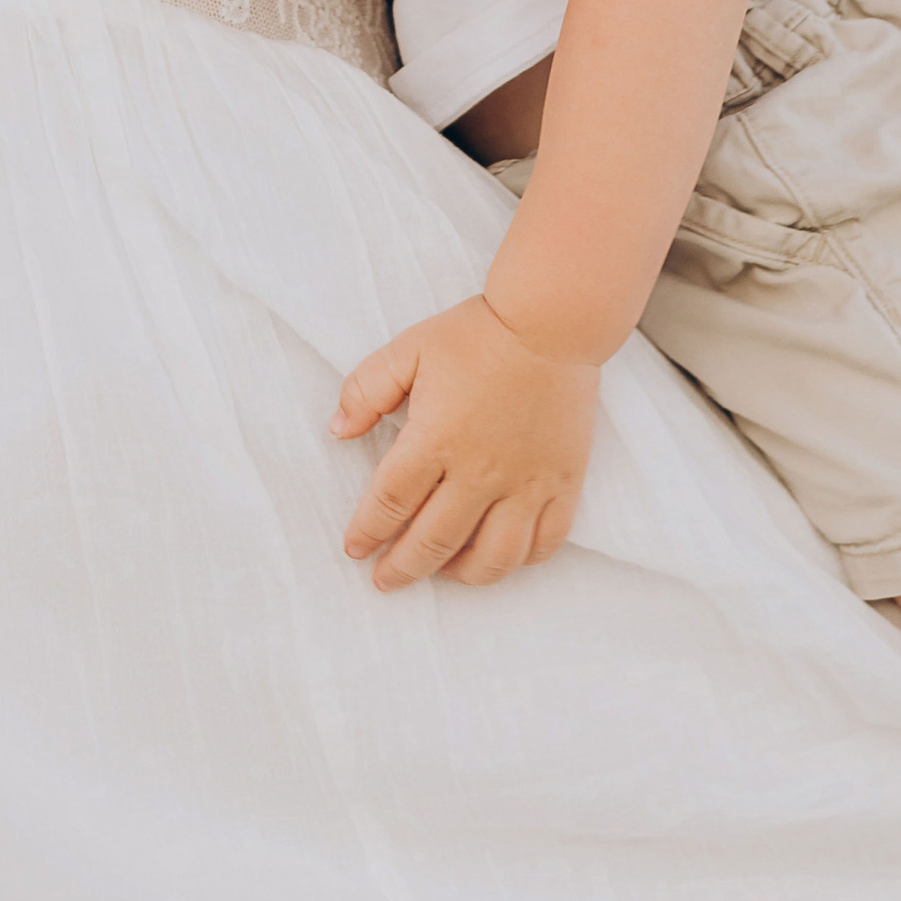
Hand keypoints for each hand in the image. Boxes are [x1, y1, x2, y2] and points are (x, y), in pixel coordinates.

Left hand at [332, 298, 597, 589]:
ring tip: (442, 571)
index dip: (367, 532)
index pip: (390, 503)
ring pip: (493, 558)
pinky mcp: (563, 483)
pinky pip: (545, 542)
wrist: (553, 322)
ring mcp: (526, 482)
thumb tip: (338, 430)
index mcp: (437, 439)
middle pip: (433, 541)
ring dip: (460, 574)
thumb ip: (366, 389)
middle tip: (385, 579)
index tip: (356, 548)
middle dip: (402, 568)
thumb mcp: (408, 350)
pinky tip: (500, 555)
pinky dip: (521, 560)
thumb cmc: (478, 334)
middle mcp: (480, 471)